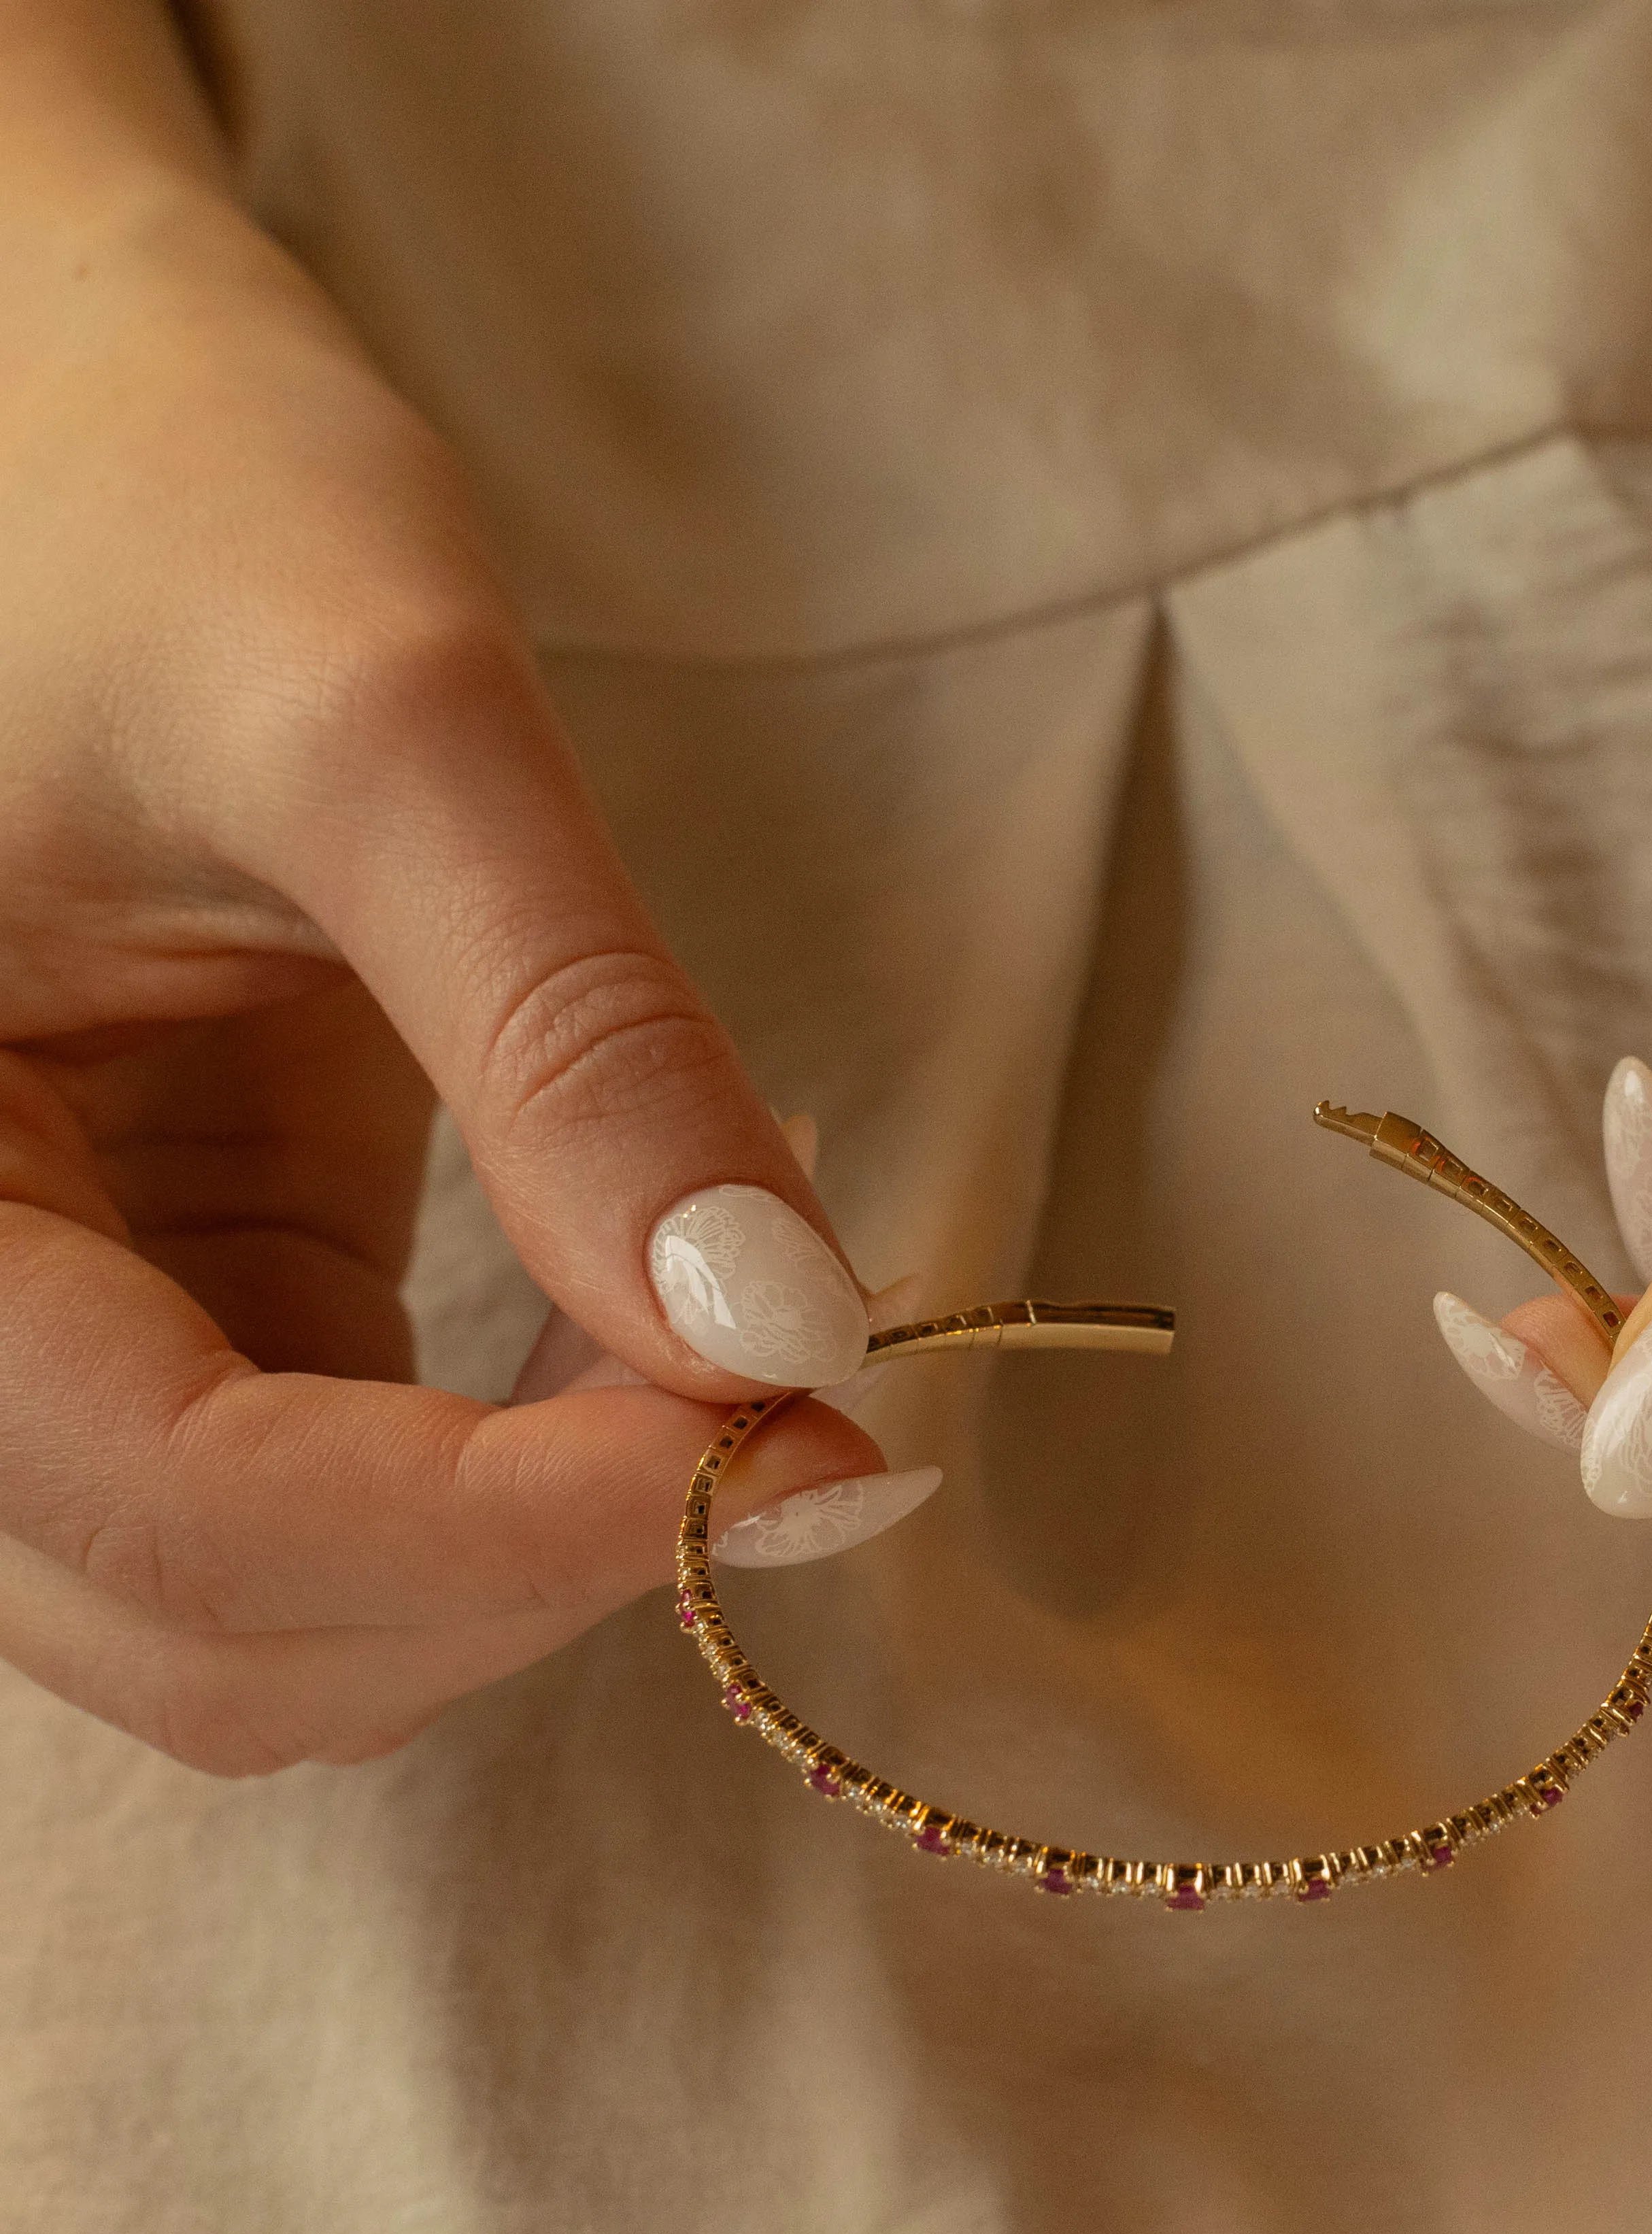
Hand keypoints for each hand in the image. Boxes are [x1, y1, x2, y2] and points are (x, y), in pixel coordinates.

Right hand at [0, 12, 914, 1772]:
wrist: (85, 418)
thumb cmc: (158, 489)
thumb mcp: (370, 715)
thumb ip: (569, 1035)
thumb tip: (780, 1331)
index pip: (177, 1508)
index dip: (504, 1530)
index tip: (797, 1438)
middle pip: (226, 1625)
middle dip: (533, 1562)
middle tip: (804, 1410)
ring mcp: (51, 1324)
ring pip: (293, 1600)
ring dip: (541, 1532)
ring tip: (734, 1333)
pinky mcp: (181, 1292)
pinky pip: (357, 1481)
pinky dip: (537, 1453)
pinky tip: (657, 1304)